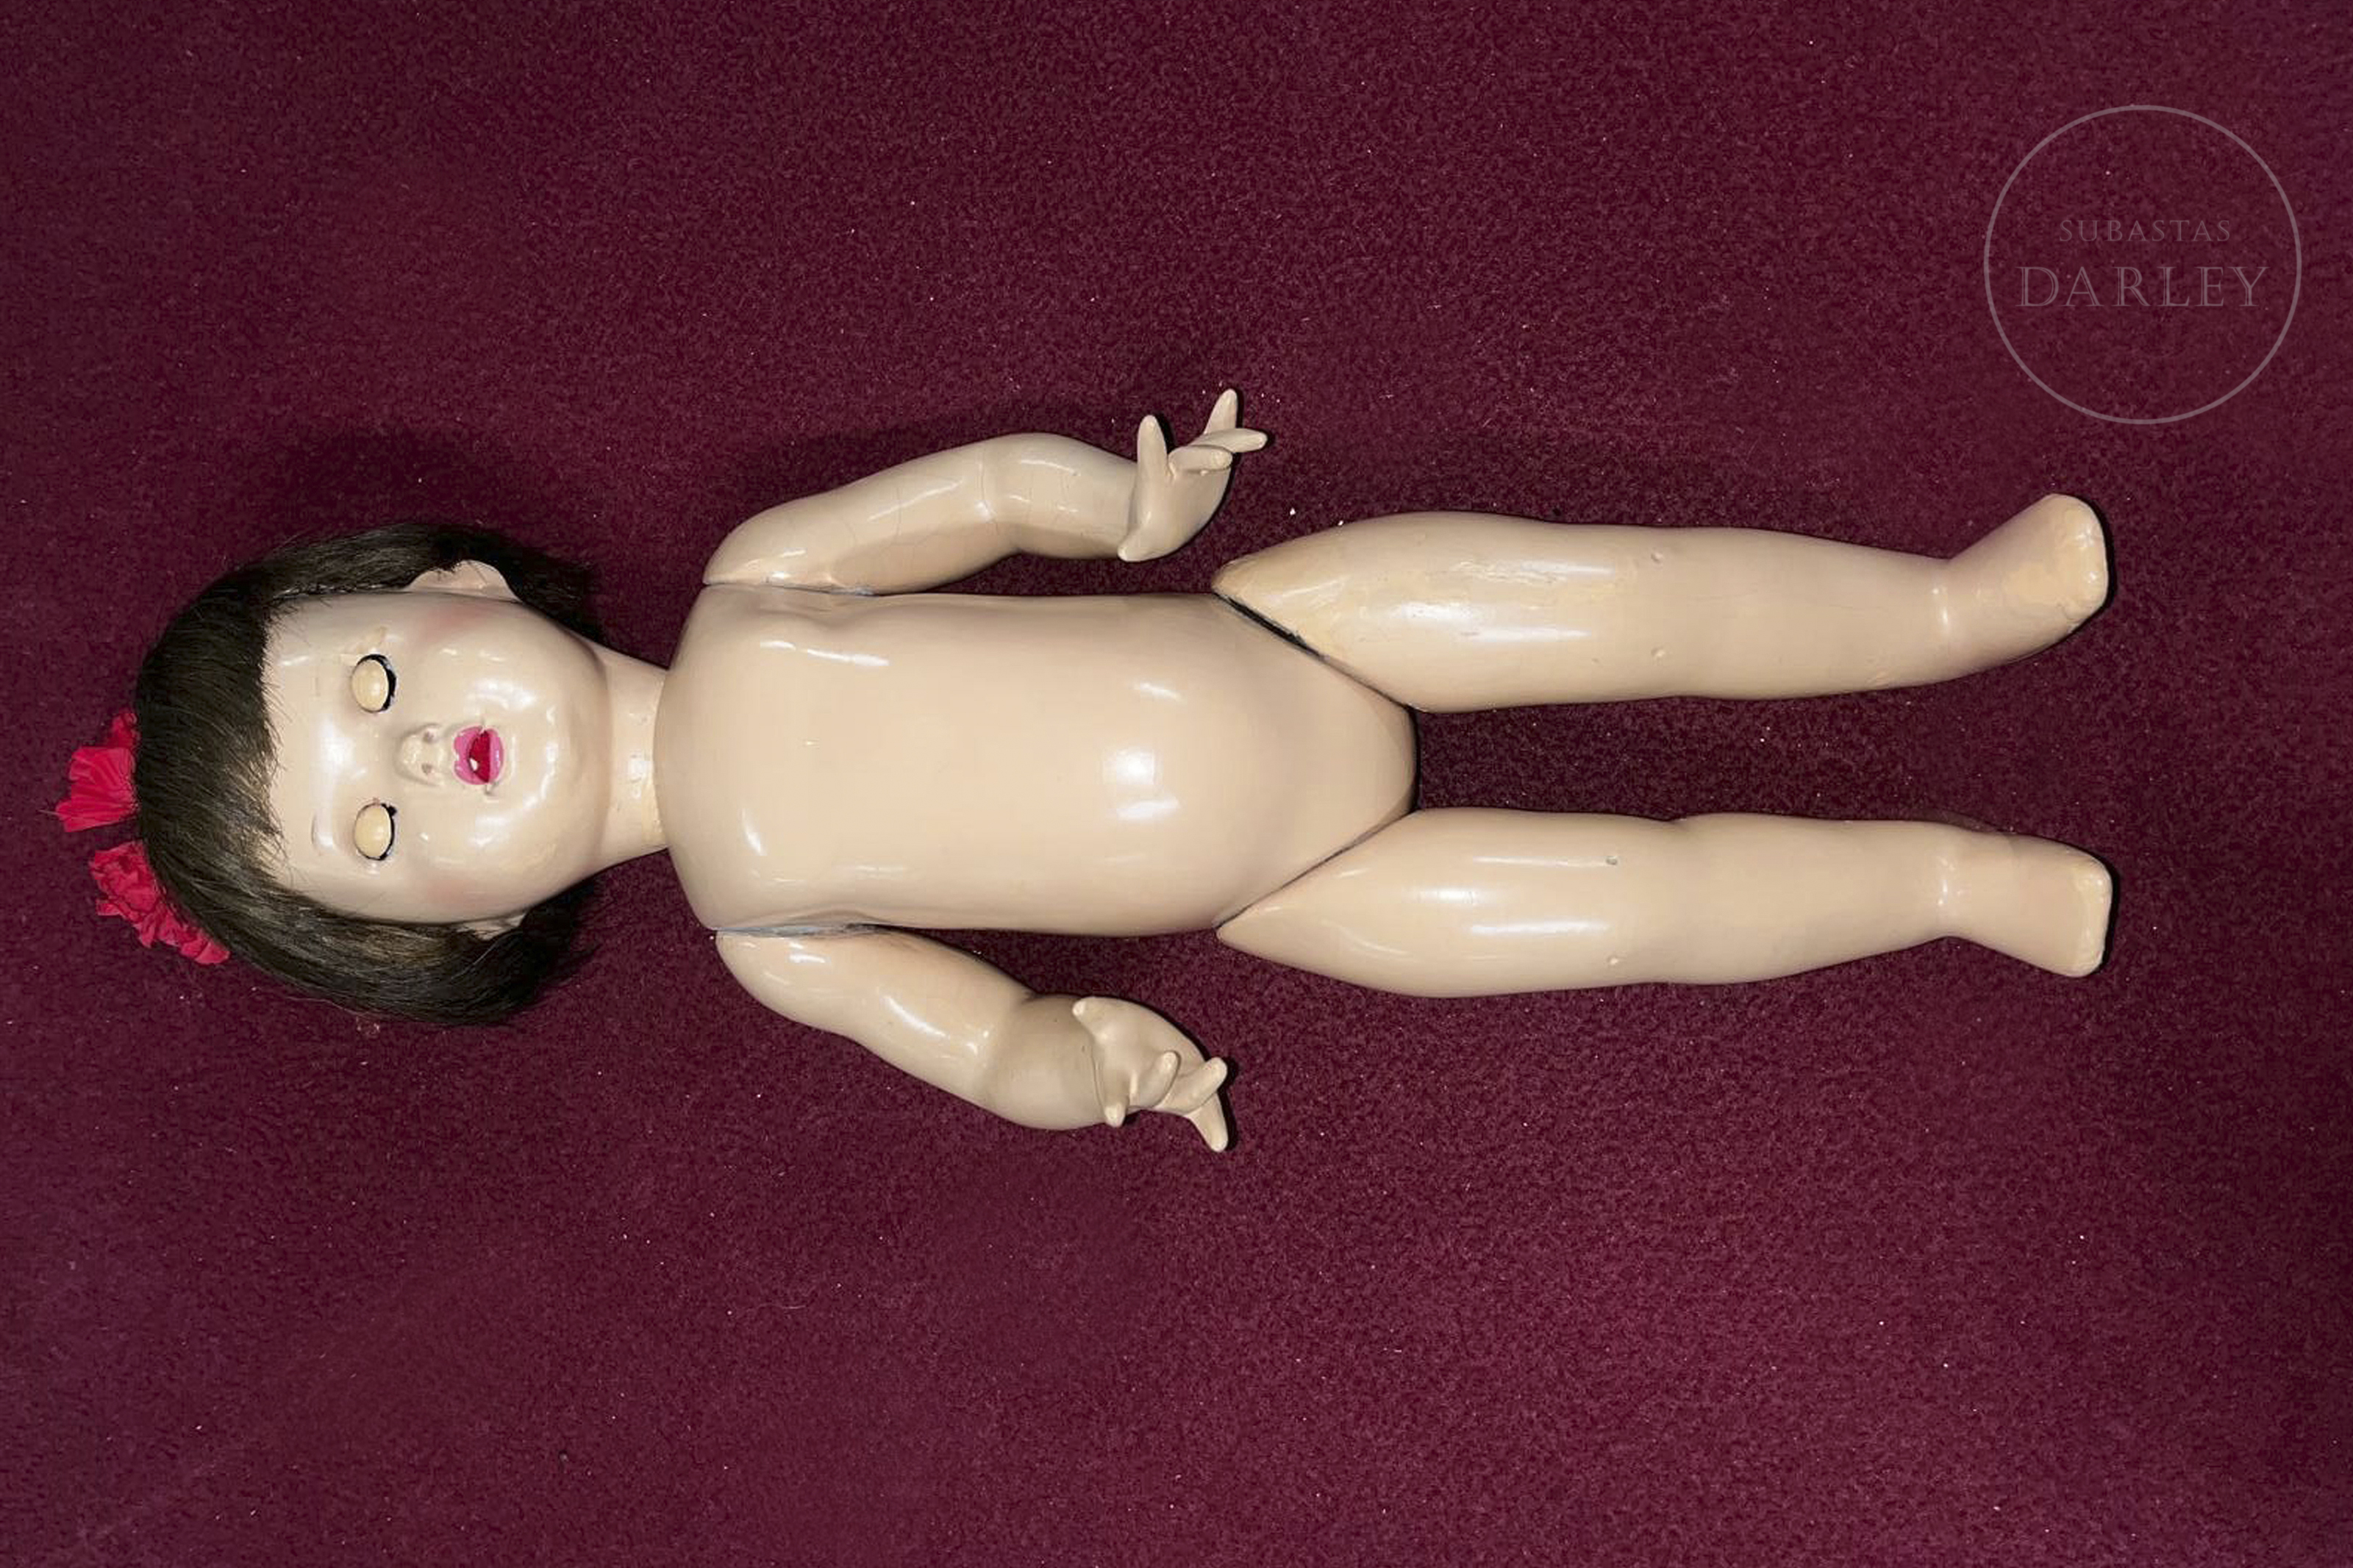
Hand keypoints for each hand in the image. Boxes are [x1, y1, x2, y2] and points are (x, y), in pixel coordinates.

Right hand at [1071, 996, 1230, 1150]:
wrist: (1128, 1054)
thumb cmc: (1114, 1035)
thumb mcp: (1104, 1020)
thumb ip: (1094, 1013)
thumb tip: (1081, 1007)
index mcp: (1116, 1081)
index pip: (1114, 1094)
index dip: (1114, 1105)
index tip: (1115, 1117)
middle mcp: (1144, 1092)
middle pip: (1152, 1091)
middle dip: (1160, 1077)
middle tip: (1169, 1057)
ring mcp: (1171, 1094)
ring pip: (1187, 1096)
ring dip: (1203, 1085)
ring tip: (1220, 1065)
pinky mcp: (1191, 1092)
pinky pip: (1205, 1112)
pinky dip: (1213, 1125)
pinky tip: (1220, 1144)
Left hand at [1120, 388, 1268, 561]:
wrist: (1162, 515)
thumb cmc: (1150, 530)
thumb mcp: (1143, 539)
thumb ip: (1137, 544)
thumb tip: (1126, 553)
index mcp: (1156, 481)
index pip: (1151, 461)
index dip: (1150, 443)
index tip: (1149, 423)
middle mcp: (1175, 465)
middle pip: (1189, 456)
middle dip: (1205, 456)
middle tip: (1224, 459)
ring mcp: (1194, 458)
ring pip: (1212, 444)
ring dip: (1232, 438)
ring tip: (1259, 438)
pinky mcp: (1212, 457)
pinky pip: (1221, 436)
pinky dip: (1228, 419)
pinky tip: (1230, 395)